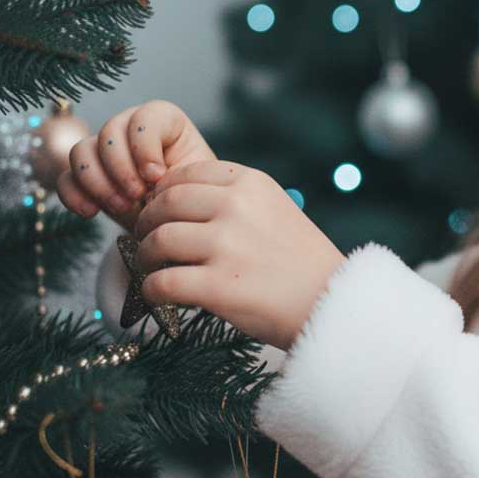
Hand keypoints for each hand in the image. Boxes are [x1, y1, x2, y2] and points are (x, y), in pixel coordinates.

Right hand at [56, 100, 216, 233]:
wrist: (177, 223)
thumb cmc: (192, 197)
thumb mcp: (195, 182)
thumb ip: (178, 173)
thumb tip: (152, 178)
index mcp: (165, 122)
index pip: (145, 117)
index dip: (145, 146)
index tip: (157, 176)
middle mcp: (130, 129)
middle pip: (109, 132)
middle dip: (121, 168)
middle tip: (137, 196)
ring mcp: (104, 151)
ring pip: (81, 151)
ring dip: (98, 182)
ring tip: (122, 207)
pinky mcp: (86, 177)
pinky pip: (65, 178)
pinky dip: (74, 195)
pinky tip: (91, 212)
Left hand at [131, 159, 346, 350]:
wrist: (332, 302)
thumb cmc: (301, 261)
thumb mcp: (276, 209)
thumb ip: (235, 199)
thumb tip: (174, 200)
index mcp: (252, 183)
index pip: (186, 174)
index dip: (164, 193)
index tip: (161, 211)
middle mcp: (237, 207)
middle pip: (165, 204)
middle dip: (147, 223)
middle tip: (146, 240)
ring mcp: (227, 246)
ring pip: (158, 241)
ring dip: (146, 257)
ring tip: (154, 268)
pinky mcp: (218, 286)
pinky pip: (161, 283)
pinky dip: (152, 290)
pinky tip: (159, 295)